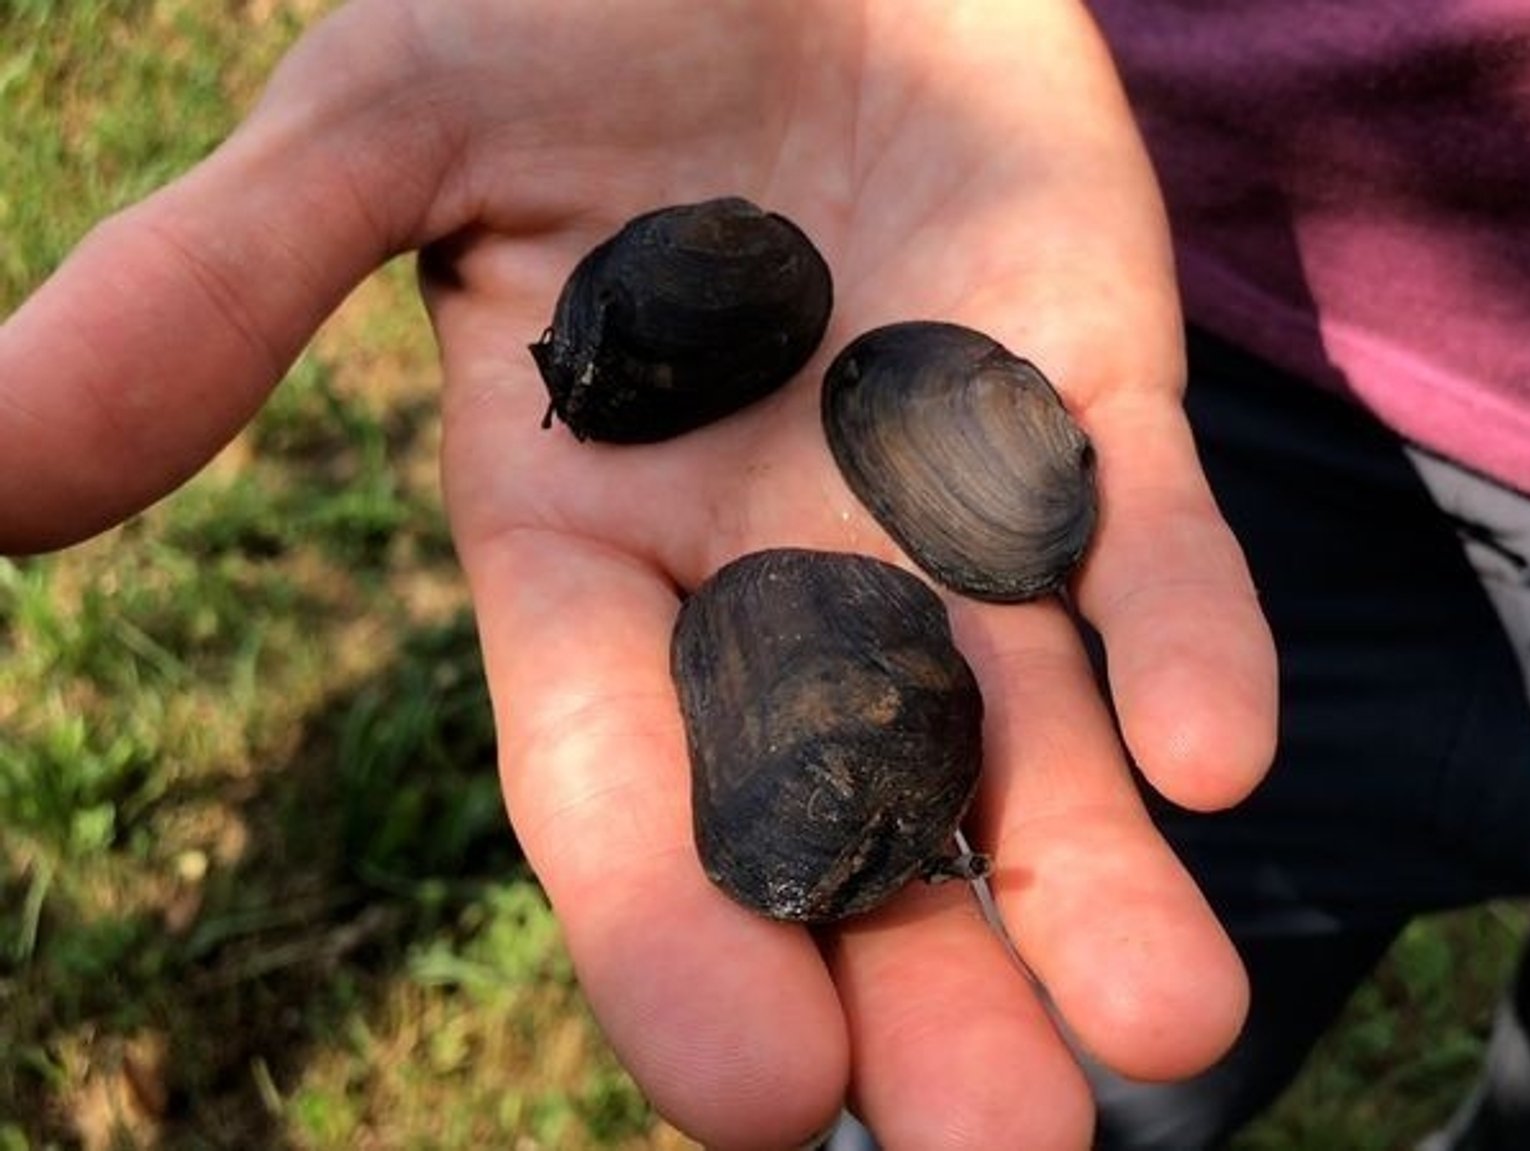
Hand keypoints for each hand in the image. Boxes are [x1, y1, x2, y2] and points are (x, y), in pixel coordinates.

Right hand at [0, 3, 1277, 1145]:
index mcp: (583, 542)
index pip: (617, 778)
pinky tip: (1215, 758)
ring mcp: (942, 494)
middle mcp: (774, 562)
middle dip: (922, 979)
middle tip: (1010, 1148)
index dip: (674, 929)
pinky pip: (1146, 541)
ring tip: (1166, 1030)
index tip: (748, 1097)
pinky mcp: (1086, 399)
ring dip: (1090, 876)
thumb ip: (215, 300)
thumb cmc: (562, 5)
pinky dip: (1182, 641)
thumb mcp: (378, 129)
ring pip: (1021, 724)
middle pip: (843, 808)